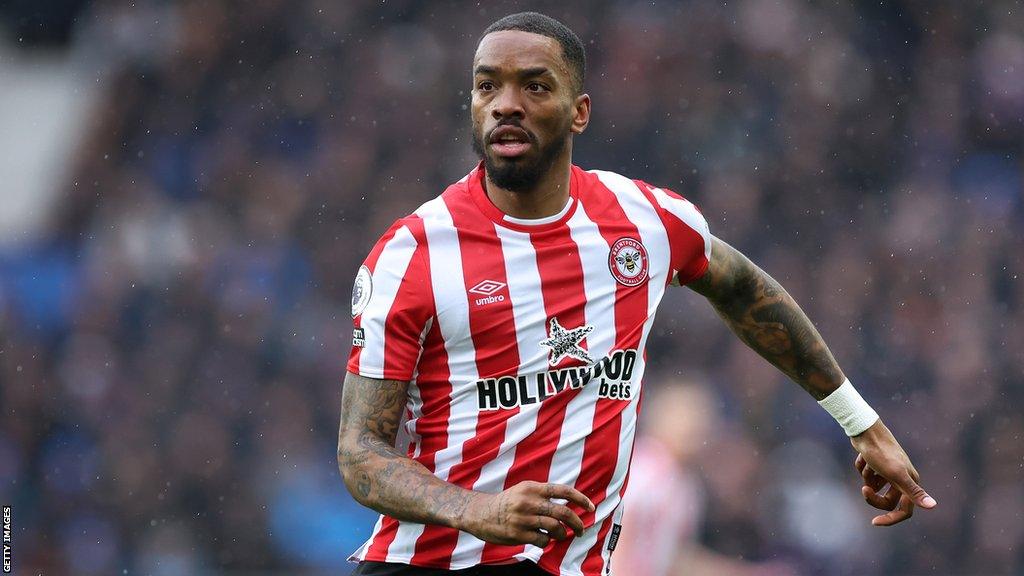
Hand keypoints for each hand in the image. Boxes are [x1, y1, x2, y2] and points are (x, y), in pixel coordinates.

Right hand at [461, 481, 594, 546]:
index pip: (563, 490)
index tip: (590, 507)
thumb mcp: (523, 490)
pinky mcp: (518, 534)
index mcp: (532, 487)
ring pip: (555, 527)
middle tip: (581, 530)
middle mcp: (529, 501)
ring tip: (560, 535)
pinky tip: (543, 539)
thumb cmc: (507, 503)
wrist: (480, 513)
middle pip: (563, 512)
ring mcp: (523, 518)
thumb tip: (568, 503)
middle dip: (577, 522)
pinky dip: (547, 541)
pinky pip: (542, 540)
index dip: (580, 498)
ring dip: (562, 534)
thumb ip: (543, 494)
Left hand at [850, 419, 936, 525]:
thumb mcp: (896, 474)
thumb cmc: (881, 453)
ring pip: (875, 487)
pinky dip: (862, 467)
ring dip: (867, 477)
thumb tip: (933, 506)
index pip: (904, 510)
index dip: (890, 519)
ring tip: (868, 463)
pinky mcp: (877, 464)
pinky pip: (866, 475)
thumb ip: (913, 491)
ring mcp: (889, 471)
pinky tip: (864, 456)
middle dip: (873, 496)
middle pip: (886, 501)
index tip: (874, 522)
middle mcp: (902, 478)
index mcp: (910, 482)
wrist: (866, 431)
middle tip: (864, 489)